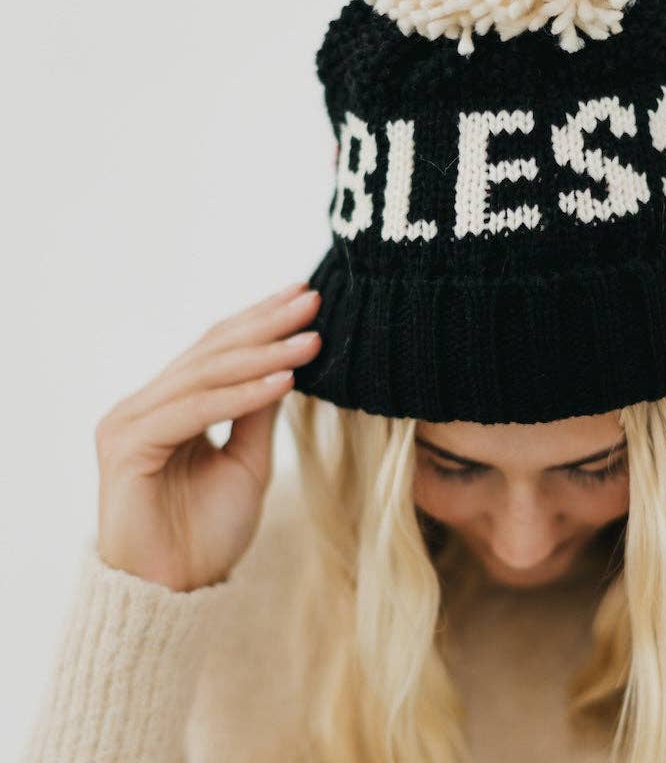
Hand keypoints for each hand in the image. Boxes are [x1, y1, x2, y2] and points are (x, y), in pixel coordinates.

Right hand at [94, 281, 322, 590]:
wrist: (177, 594)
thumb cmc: (210, 532)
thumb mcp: (249, 460)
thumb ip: (260, 409)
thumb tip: (290, 357)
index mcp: (169, 404)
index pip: (218, 347)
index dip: (262, 319)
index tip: (306, 295)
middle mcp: (144, 405)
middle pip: (212, 350)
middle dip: (267, 323)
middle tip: (313, 298)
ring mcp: (130, 423)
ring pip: (206, 375)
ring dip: (264, 354)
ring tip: (311, 339)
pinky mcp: (127, 447)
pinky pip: (195, 411)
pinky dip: (241, 395)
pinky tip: (285, 380)